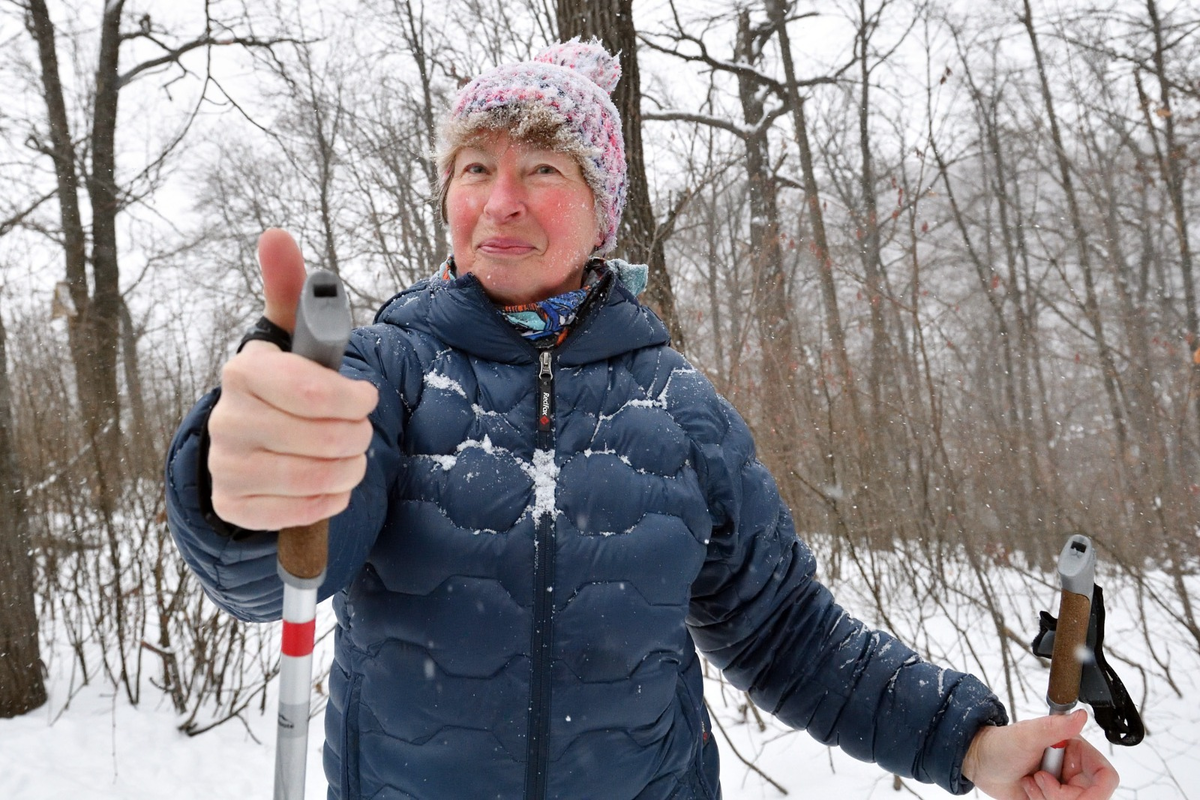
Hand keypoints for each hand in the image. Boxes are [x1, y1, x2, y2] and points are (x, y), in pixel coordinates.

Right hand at [207, 229, 377, 529]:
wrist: (250, 445)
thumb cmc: (284, 385)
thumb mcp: (290, 338)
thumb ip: (292, 290)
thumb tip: (277, 236)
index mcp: (245, 371)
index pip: (310, 389)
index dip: (351, 397)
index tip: (365, 396)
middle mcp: (227, 419)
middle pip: (324, 437)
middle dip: (357, 435)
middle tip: (360, 430)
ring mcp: (227, 466)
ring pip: (318, 477)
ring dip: (350, 468)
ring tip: (349, 455)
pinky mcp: (234, 506)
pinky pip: (303, 512)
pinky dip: (330, 499)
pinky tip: (329, 483)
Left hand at [962, 709, 1118, 799]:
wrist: (980, 763)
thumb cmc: (1001, 744)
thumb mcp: (1027, 735)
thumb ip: (1055, 727)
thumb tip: (1081, 715)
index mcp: (1076, 750)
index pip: (1105, 777)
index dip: (1096, 791)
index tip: (1073, 794)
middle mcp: (1074, 770)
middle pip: (1090, 796)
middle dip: (1062, 796)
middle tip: (1038, 780)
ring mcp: (1064, 787)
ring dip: (1048, 799)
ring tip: (1030, 782)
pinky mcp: (1053, 799)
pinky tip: (1028, 790)